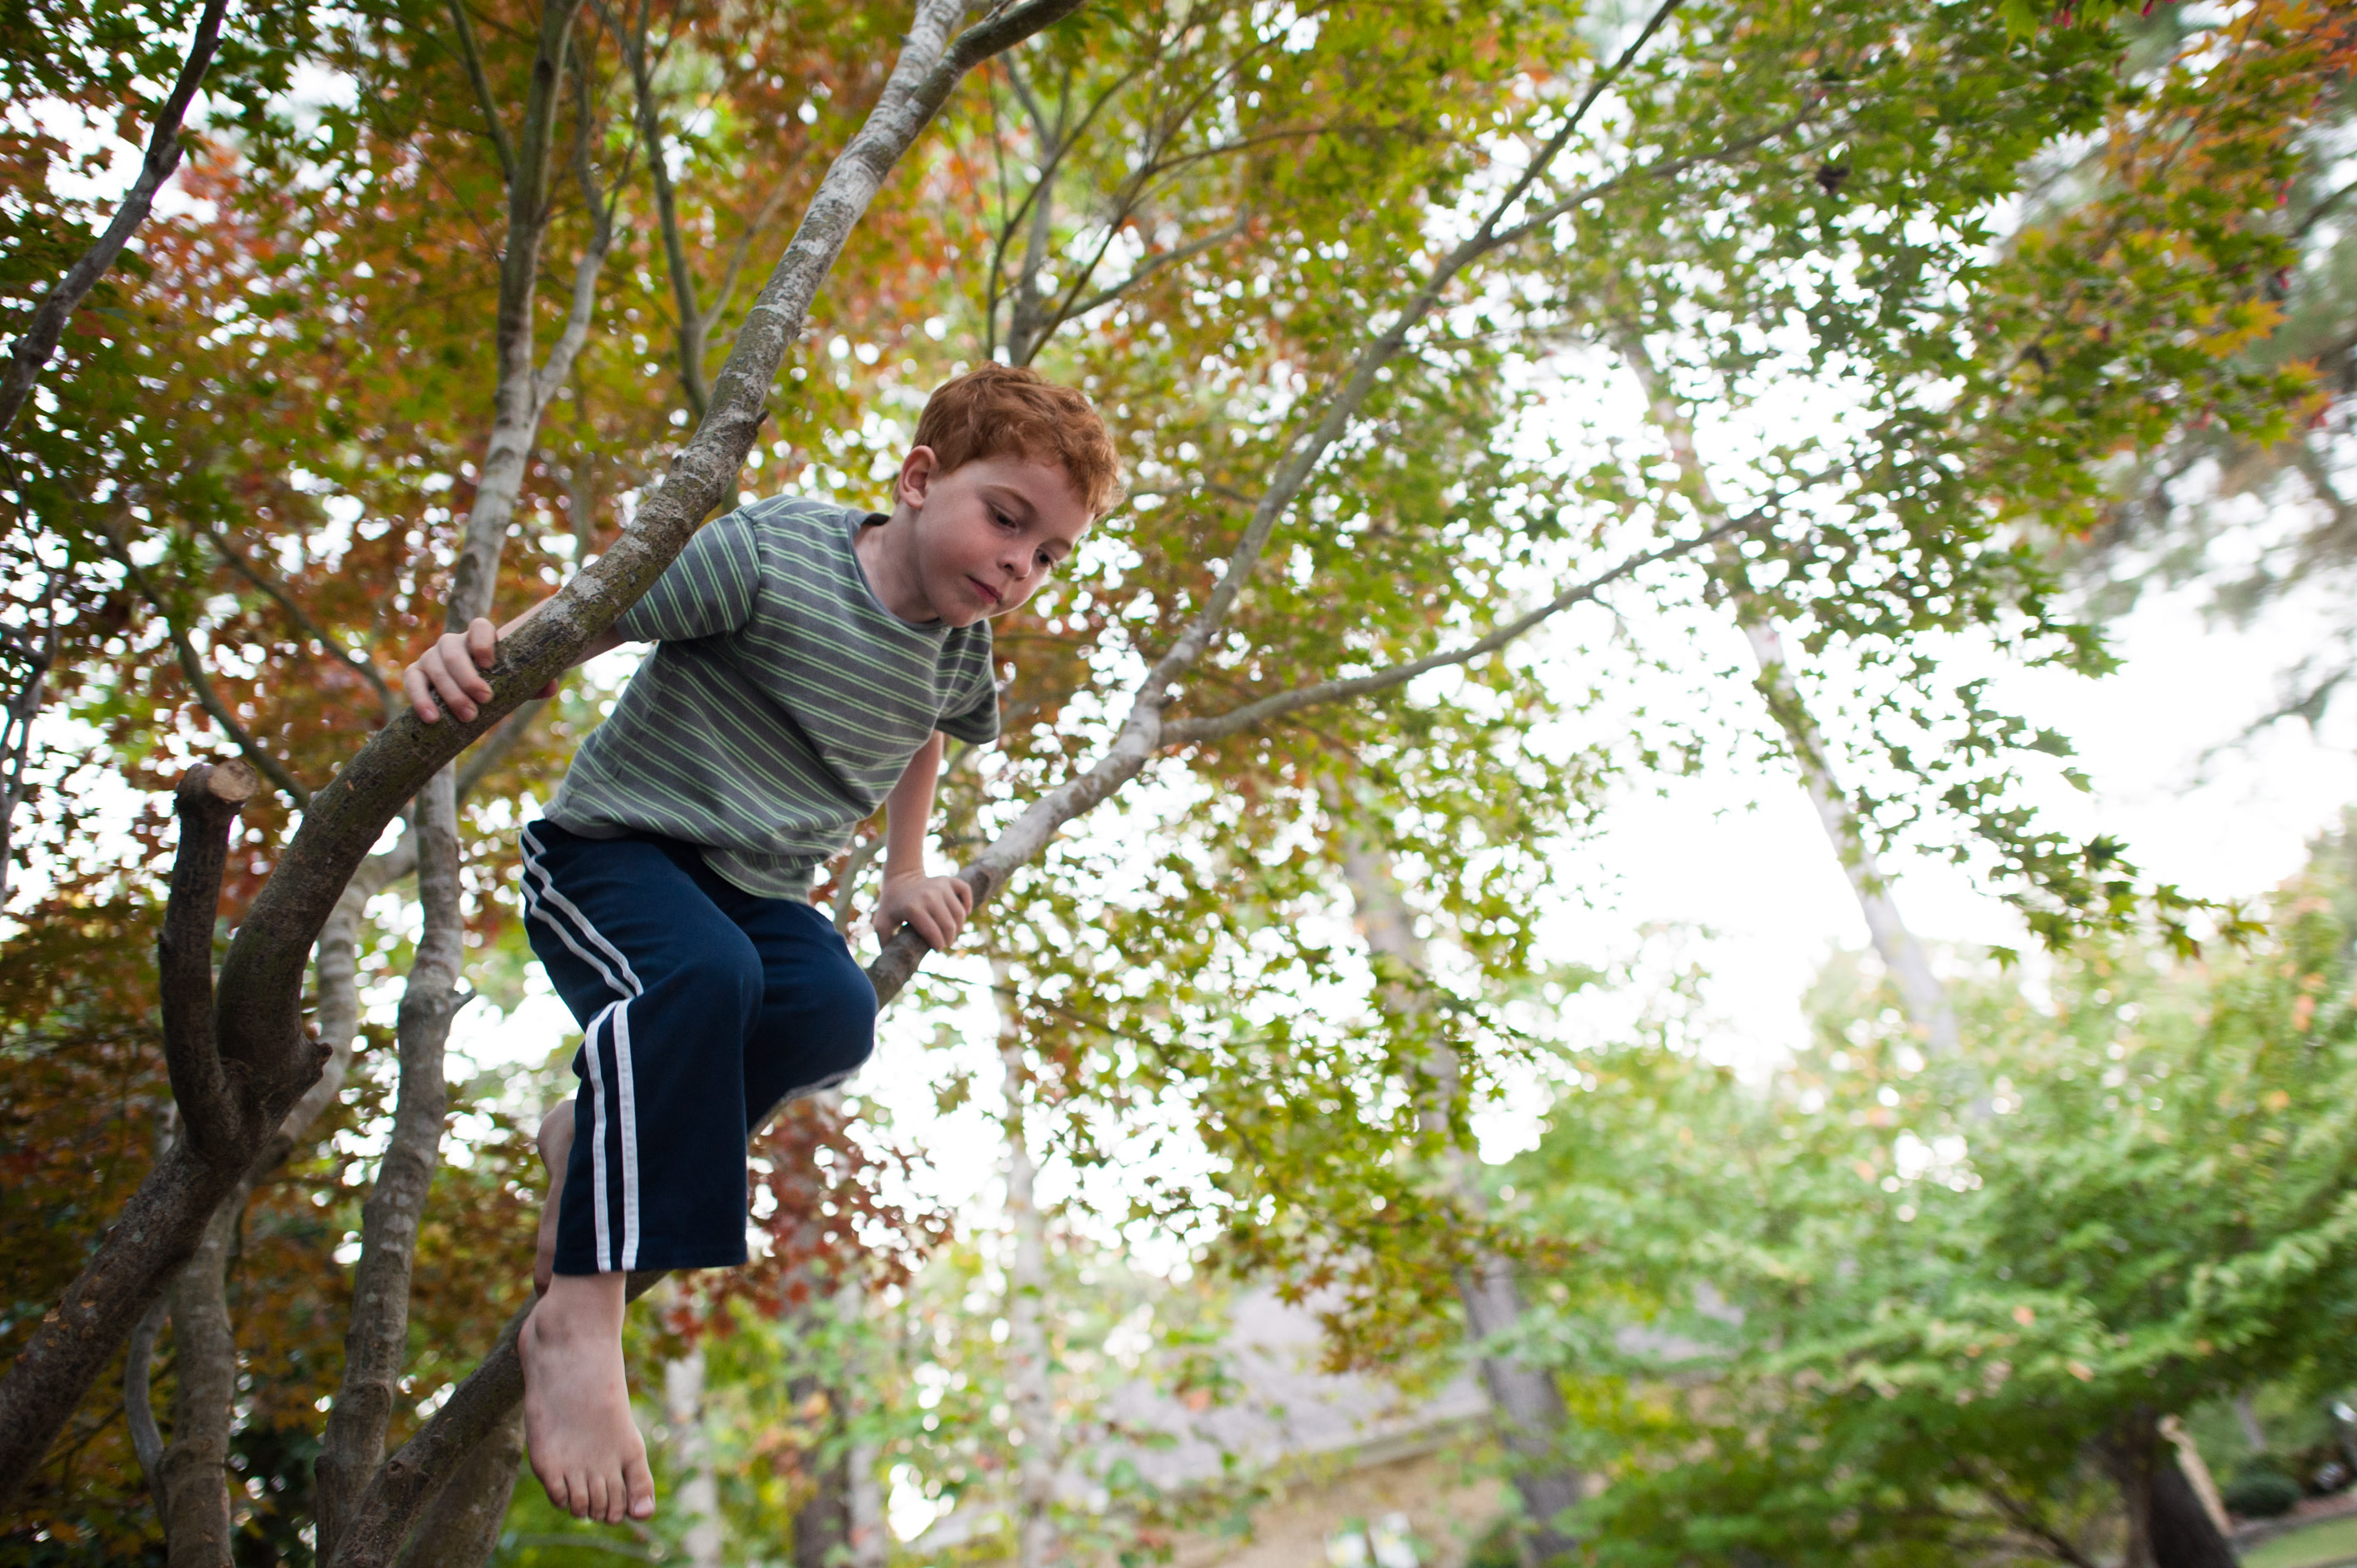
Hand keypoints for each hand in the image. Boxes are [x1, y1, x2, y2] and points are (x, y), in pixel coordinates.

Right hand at [402, 615, 557, 722]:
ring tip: (467, 716)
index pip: (479, 627)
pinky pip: (412, 681)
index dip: (482, 641)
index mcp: (481, 638)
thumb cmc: (503, 682)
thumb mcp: (522, 681)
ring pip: (433, 666)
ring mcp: (432, 657)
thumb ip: (538, 682)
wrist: (477, 690)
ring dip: (450, 692)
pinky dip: (420, 698)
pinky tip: (432, 718)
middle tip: (484, 699)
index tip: (489, 663)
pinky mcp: (417, 674)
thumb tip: (550, 688)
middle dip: (467, 676)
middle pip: (453, 651)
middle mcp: (453, 643)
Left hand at [875, 873, 973, 949]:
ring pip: (959, 913)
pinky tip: (963, 912)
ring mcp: (940, 886)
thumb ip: (885, 943)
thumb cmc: (891, 906)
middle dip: (949, 939)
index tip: (936, 949)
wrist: (899, 878)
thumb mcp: (882, 924)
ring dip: (958, 927)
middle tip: (944, 943)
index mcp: (913, 908)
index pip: (933, 934)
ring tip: (950, 932)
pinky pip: (965, 891)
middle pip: (949, 926)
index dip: (938, 946)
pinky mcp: (948, 880)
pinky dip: (967, 904)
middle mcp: (928, 896)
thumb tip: (892, 962)